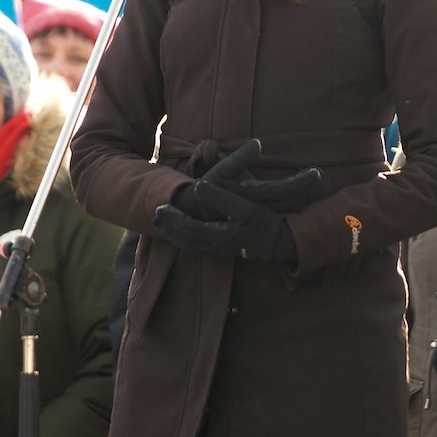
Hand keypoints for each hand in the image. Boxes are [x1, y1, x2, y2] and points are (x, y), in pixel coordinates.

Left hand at [152, 182, 297, 263]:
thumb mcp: (245, 208)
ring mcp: (220, 250)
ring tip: (161, 224)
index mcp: (219, 234)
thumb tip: (199, 186)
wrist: (281, 242)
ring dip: (174, 235)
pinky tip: (179, 236)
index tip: (161, 206)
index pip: (189, 227)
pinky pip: (199, 250)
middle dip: (170, 227)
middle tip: (155, 215)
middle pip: (185, 238)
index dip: (174, 218)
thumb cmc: (264, 222)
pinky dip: (185, 243)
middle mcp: (217, 245)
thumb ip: (221, 197)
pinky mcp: (225, 251)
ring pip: (190, 245)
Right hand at [202, 138, 327, 212]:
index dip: (302, 182)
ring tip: (312, 178)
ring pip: (288, 206)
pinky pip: (281, 209)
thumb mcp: (221, 172)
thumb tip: (258, 143)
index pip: (283, 190)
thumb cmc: (211, 189)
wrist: (198, 215)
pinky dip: (293, 200)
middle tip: (318, 173)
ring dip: (301, 194)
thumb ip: (240, 158)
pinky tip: (301, 192)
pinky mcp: (259, 217)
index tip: (317, 172)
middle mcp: (260, 208)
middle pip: (291, 200)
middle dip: (305, 186)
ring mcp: (261, 214)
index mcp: (252, 196)